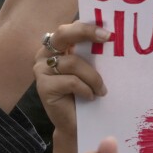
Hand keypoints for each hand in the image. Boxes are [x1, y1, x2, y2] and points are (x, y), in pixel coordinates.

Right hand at [35, 21, 108, 139]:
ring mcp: (41, 70)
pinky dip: (85, 89)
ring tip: (102, 90)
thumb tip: (111, 37)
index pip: (71, 28)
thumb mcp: (91, 68)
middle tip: (107, 38)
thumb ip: (93, 53)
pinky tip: (90, 97)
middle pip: (63, 34)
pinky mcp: (43, 87)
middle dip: (86, 32)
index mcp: (56, 46)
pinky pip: (71, 81)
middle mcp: (45, 54)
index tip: (109, 33)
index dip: (89, 27)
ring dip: (93, 77)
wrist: (76, 125)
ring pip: (72, 63)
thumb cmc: (86, 93)